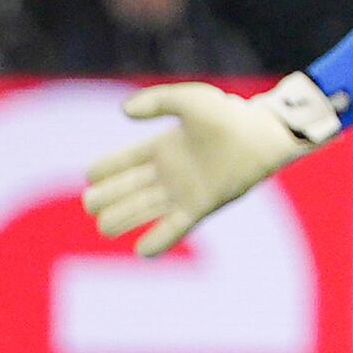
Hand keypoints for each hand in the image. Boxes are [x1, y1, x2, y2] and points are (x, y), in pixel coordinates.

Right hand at [80, 74, 338, 257]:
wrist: (263, 136)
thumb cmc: (230, 116)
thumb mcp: (192, 100)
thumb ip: (158, 101)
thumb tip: (124, 111)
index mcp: (164, 147)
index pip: (125, 162)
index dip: (105, 169)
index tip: (90, 176)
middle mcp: (170, 172)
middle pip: (129, 188)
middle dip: (107, 197)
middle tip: (91, 205)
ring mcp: (184, 191)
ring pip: (144, 209)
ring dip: (124, 219)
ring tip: (103, 228)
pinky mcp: (201, 206)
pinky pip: (175, 227)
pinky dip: (159, 240)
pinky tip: (142, 252)